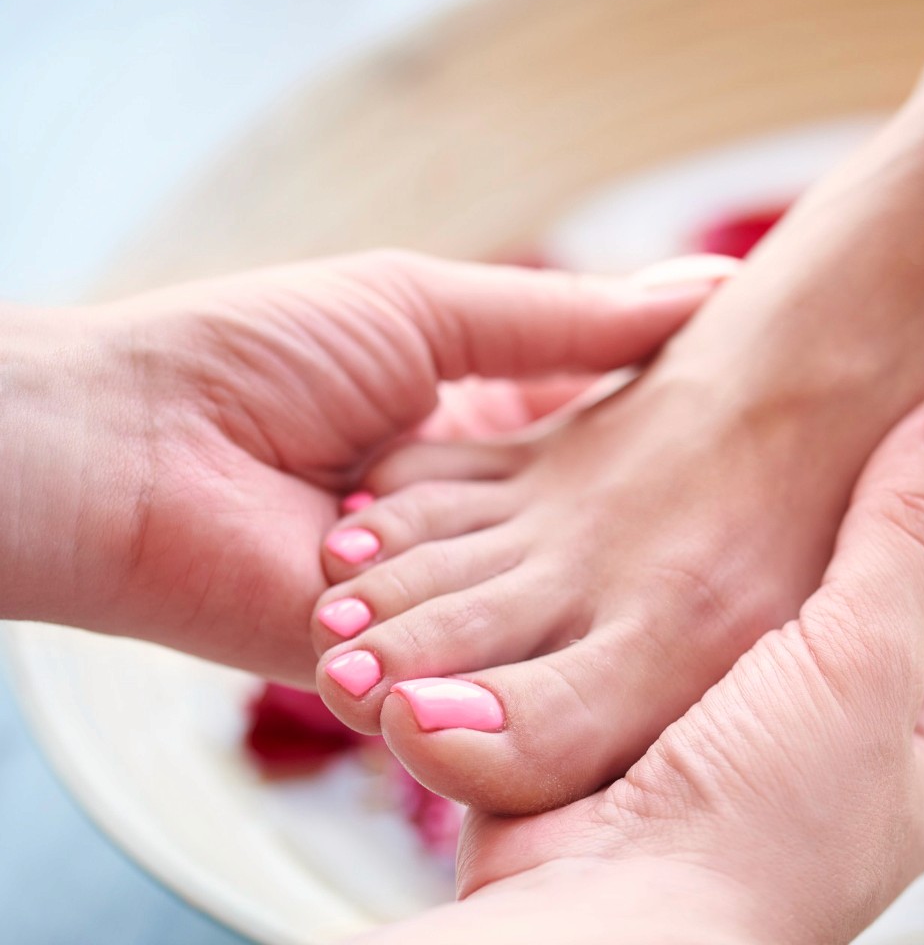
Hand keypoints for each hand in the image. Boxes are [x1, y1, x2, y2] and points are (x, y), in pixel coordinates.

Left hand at [0, 250, 729, 680]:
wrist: (128, 450)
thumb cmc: (258, 355)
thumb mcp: (429, 308)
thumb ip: (566, 318)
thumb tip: (711, 284)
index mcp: (467, 435)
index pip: (597, 456)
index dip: (670, 450)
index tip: (755, 440)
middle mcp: (459, 528)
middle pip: (580, 542)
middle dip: (650, 536)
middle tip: (758, 527)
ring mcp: (429, 604)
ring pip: (540, 615)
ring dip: (594, 595)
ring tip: (709, 588)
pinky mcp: (395, 673)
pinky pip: (480, 677)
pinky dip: (525, 656)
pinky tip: (610, 637)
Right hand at [356, 376, 923, 944]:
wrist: (603, 931)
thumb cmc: (762, 817)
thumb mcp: (864, 656)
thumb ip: (908, 532)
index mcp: (901, 752)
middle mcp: (811, 752)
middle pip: (841, 601)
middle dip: (837, 512)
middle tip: (840, 402)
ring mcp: (715, 747)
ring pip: (740, 609)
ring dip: (737, 533)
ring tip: (738, 431)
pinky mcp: (620, 735)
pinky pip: (649, 631)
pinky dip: (649, 573)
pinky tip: (639, 504)